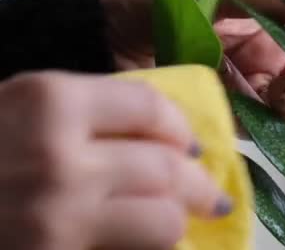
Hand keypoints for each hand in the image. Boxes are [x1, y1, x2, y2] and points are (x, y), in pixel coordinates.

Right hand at [0, 71, 229, 249]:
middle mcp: (60, 156)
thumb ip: (83, 115)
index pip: (151, 107)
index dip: (182, 128)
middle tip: (212, 192)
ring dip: (180, 222)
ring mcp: (57, 217)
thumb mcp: (17, 109)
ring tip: (187, 222)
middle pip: (167, 166)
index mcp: (50, 100)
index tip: (192, 143)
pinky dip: (151, 249)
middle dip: (200, 182)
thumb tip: (158, 136)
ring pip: (161, 220)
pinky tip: (157, 245)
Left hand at [100, 0, 284, 129]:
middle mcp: (248, 68)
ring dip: (273, 123)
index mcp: (255, 35)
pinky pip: (237, 134)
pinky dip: (246, 140)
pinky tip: (239, 134)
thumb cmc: (151, 8)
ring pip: (268, 120)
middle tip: (281, 97)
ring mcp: (229, 96)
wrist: (99, 38)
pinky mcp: (208, 118)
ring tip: (257, 109)